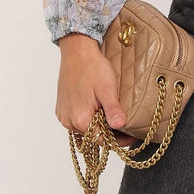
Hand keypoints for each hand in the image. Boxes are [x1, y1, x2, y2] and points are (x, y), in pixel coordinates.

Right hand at [55, 33, 138, 147]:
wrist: (77, 51)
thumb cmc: (92, 68)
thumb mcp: (107, 88)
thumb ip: (113, 109)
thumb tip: (120, 126)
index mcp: (80, 119)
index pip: (102, 141)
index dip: (118, 140)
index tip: (131, 135)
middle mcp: (69, 121)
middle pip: (92, 136)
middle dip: (109, 133)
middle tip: (124, 125)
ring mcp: (63, 115)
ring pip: (84, 130)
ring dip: (98, 126)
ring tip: (111, 115)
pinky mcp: (62, 109)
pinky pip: (76, 121)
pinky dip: (88, 119)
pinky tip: (97, 109)